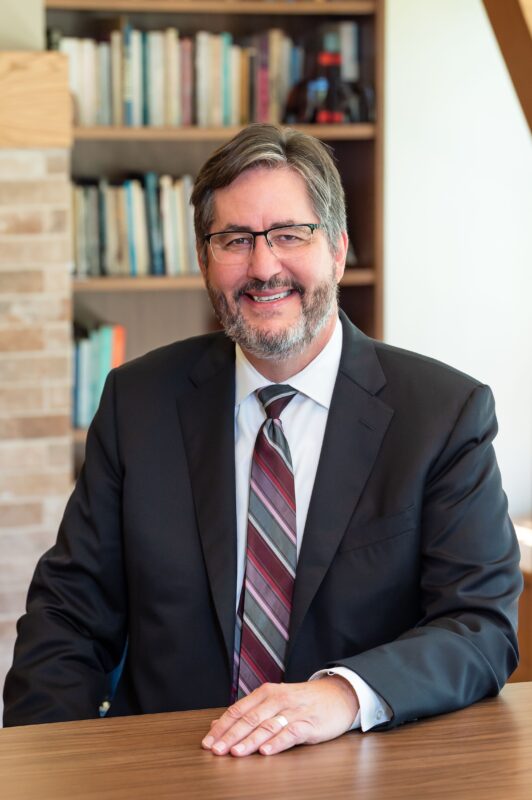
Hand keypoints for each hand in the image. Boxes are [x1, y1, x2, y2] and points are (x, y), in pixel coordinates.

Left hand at [201, 675, 358, 756]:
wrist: (337, 695)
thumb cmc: (302, 700)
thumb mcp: (274, 700)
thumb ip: (247, 711)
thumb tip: (218, 723)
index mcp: (266, 692)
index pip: (238, 710)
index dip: (222, 727)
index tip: (207, 742)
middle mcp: (277, 699)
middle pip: (249, 719)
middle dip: (230, 736)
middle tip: (216, 750)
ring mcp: (293, 711)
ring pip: (267, 726)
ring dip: (250, 741)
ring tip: (235, 753)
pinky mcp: (309, 723)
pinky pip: (291, 733)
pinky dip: (277, 742)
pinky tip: (266, 751)